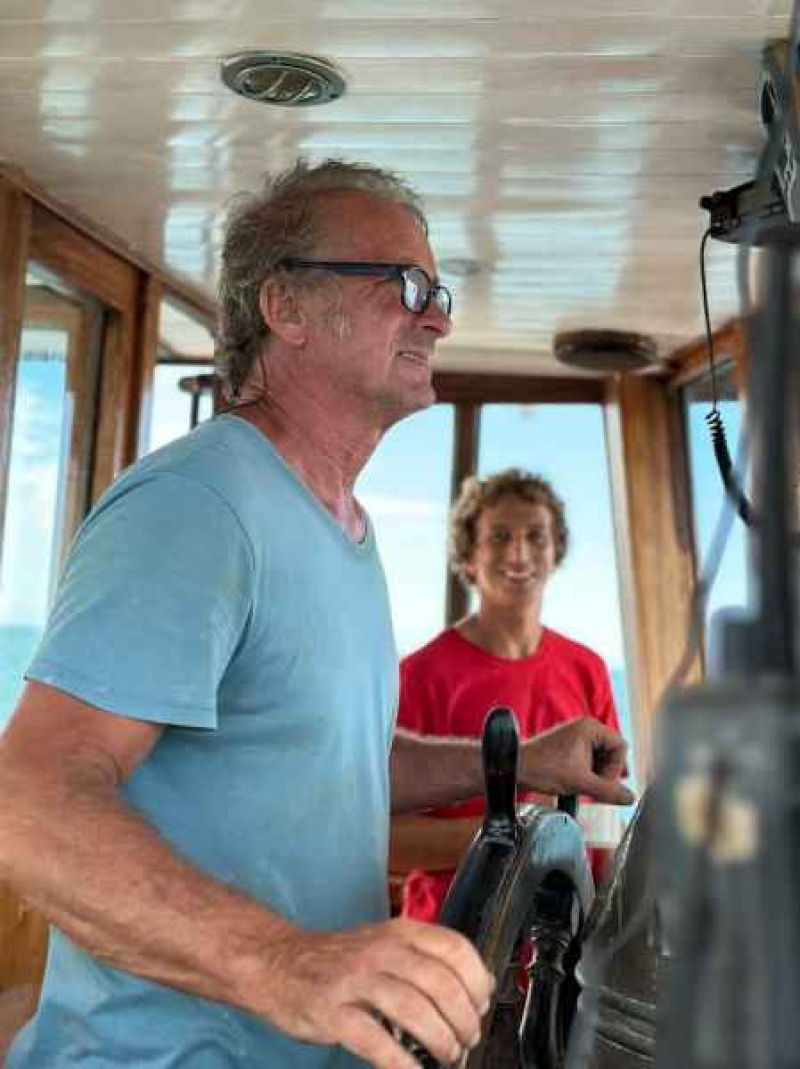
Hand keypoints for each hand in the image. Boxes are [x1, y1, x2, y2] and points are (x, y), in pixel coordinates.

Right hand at [261, 917, 493, 1066]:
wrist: (278, 962)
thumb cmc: (340, 959)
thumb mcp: (385, 943)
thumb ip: (426, 958)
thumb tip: (476, 986)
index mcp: (399, 932)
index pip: (454, 948)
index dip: (477, 980)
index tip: (482, 1004)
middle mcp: (380, 950)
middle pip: (440, 983)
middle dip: (463, 1018)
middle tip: (467, 1038)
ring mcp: (354, 980)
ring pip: (413, 1009)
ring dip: (440, 1040)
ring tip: (448, 1056)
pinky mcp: (332, 1011)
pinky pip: (375, 1040)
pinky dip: (401, 1063)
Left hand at [519, 718, 633, 804]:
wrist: (514, 769)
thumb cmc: (542, 769)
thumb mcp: (580, 783)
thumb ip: (608, 791)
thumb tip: (630, 798)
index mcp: (590, 727)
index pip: (621, 747)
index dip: (615, 768)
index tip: (601, 782)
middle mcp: (585, 728)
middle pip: (612, 754)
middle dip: (605, 773)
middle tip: (592, 786)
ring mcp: (577, 738)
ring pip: (601, 760)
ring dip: (596, 776)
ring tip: (581, 786)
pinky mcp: (570, 748)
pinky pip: (590, 762)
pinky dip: (587, 775)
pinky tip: (576, 784)